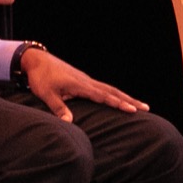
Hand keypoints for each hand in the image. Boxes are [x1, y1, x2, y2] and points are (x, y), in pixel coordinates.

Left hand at [20, 49, 147, 121]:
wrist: (36, 60)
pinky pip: (103, 88)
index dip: (118, 103)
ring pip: (110, 88)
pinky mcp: (83, 80)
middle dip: (129, 100)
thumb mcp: (46, 94)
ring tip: (138, 105)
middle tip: (146, 108)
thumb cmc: (41, 77)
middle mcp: (87, 81)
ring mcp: (86, 80)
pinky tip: (119, 99)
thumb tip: (69, 123)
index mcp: (80, 85)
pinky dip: (114, 93)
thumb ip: (58, 108)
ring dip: (124, 97)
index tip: (132, 110)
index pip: (103, 96)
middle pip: (113, 91)